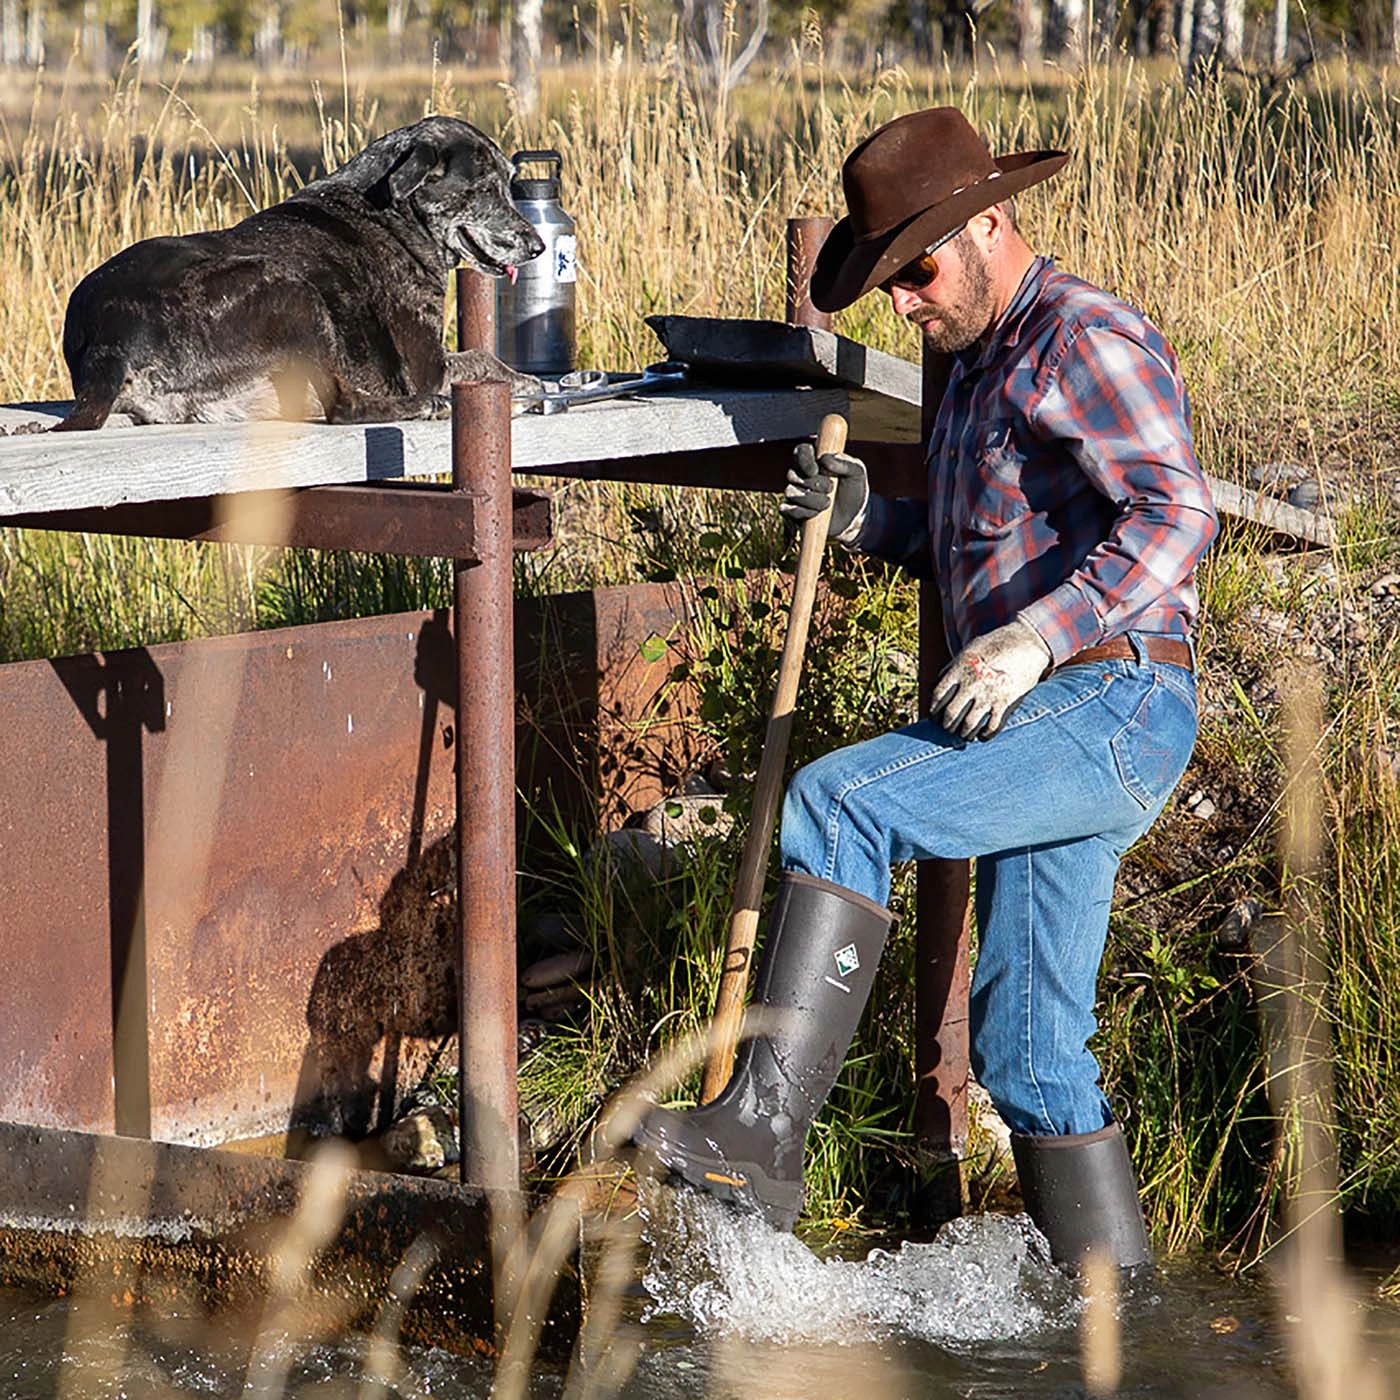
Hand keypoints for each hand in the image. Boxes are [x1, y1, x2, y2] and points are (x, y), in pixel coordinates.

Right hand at [779, 444, 869, 544]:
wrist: (853, 518)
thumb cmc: (853, 491)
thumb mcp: (857, 473)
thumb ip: (846, 463)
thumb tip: (826, 460)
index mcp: (814, 460)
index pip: (801, 451)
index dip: (804, 460)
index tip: (815, 471)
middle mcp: (801, 475)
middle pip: (793, 474)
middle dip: (813, 483)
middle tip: (830, 488)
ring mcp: (794, 493)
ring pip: (790, 492)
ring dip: (810, 499)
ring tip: (827, 503)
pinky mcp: (791, 511)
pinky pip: (786, 509)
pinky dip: (801, 512)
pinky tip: (815, 514)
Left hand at [929, 617, 1052, 740]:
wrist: (1025, 642)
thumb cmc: (993, 647)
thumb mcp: (967, 652)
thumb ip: (950, 670)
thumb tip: (935, 692)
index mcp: (959, 669)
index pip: (937, 696)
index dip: (934, 710)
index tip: (935, 716)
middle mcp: (972, 683)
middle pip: (950, 715)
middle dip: (947, 726)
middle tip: (949, 727)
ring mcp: (989, 695)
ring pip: (968, 726)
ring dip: (964, 734)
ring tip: (965, 734)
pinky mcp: (1006, 703)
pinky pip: (991, 728)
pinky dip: (984, 736)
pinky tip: (982, 735)